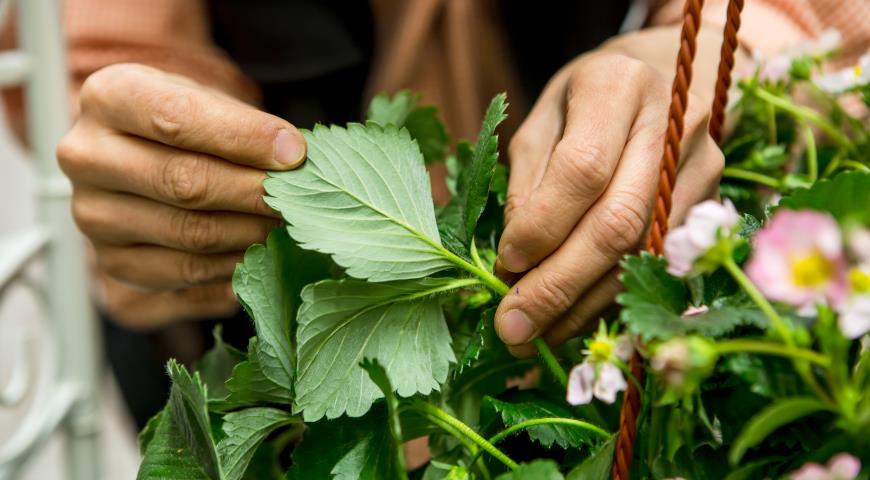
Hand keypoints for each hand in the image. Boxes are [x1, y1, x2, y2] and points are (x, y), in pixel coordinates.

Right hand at [58, 64, 305, 328]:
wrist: (147, 158)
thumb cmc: (188, 125)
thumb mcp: (212, 103)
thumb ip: (246, 127)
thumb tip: (294, 160)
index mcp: (108, 99)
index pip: (176, 120)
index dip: (244, 139)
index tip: (294, 153)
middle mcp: (87, 159)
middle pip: (184, 184)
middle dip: (254, 194)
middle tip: (301, 200)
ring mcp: (94, 220)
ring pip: (189, 236)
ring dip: (251, 235)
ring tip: (290, 227)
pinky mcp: (113, 268)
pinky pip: (186, 277)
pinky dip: (234, 270)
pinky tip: (265, 258)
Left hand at [494, 52, 723, 355]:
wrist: (664, 77)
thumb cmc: (586, 101)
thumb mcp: (542, 122)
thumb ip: (527, 184)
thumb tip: (515, 263)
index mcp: (617, 86)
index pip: (582, 170)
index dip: (543, 227)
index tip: (505, 265)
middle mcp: (672, 123)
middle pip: (618, 223)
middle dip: (559, 286)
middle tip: (514, 329)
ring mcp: (702, 165)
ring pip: (643, 255)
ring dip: (585, 306)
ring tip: (537, 336)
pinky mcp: (715, 202)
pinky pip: (659, 264)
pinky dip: (613, 299)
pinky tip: (576, 319)